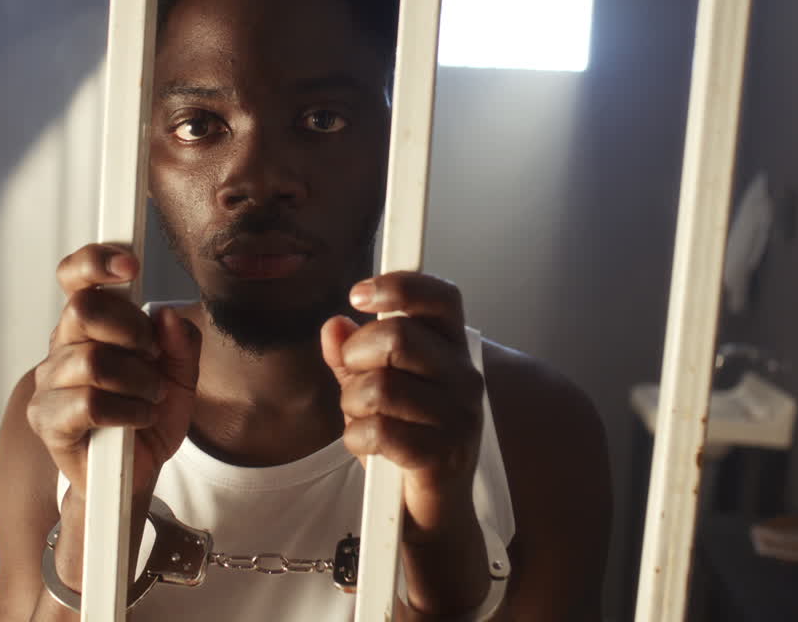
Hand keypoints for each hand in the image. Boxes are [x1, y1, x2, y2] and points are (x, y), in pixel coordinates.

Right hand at [26, 244, 200, 500]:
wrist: (135, 474)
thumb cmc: (148, 417)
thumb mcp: (181, 377)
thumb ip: (180, 343)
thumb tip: (167, 315)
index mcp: (89, 324)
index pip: (74, 277)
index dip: (95, 261)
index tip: (131, 266)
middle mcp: (63, 346)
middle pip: (84, 310)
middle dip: (131, 331)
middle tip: (152, 356)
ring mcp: (50, 383)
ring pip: (92, 361)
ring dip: (137, 381)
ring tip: (150, 397)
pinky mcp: (48, 420)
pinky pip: (88, 403)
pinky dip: (127, 411)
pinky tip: (138, 418)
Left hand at [321, 272, 490, 614]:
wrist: (428, 512)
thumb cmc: (404, 441)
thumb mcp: (372, 392)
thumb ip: (351, 358)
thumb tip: (333, 326)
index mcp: (450, 349)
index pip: (440, 296)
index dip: (399, 285)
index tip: (358, 294)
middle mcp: (463, 376)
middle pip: (398, 337)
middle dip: (357, 357)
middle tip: (354, 380)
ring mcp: (459, 416)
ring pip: (380, 386)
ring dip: (353, 405)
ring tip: (362, 419)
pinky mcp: (444, 455)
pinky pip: (380, 430)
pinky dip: (357, 438)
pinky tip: (366, 446)